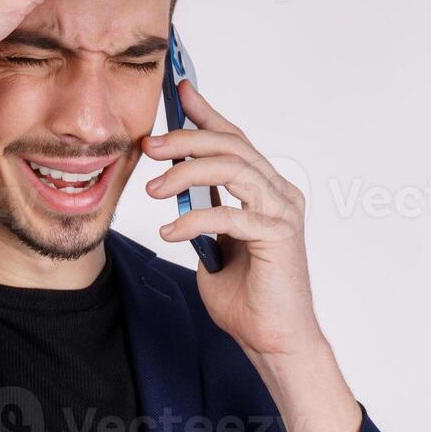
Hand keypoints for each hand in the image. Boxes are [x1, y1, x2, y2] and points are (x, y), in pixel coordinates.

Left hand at [143, 81, 362, 431]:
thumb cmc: (245, 295)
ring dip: (185, 173)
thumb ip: (200, 209)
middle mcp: (280, 193)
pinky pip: (231, 214)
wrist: (272, 340)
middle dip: (185, 139)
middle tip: (147, 148)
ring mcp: (282, 213)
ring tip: (151, 190)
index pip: (235, 138)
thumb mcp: (212, 241)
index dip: (207, 112)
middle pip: (231, 145)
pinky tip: (169, 232)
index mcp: (266, 190)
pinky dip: (193, 219)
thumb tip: (169, 184)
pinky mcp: (279, 237)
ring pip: (233, 168)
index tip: (180, 91)